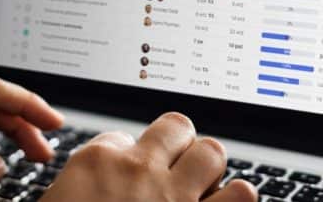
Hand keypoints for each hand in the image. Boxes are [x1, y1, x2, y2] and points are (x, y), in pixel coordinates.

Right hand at [41, 112, 256, 201]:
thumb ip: (82, 191)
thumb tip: (99, 187)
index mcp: (96, 164)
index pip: (121, 137)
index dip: (126, 158)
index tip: (124, 179)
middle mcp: (139, 171)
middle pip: (175, 127)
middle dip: (177, 146)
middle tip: (171, 171)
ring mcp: (175, 197)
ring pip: (212, 151)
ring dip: (209, 169)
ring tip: (201, 187)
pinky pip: (240, 195)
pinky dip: (235, 199)